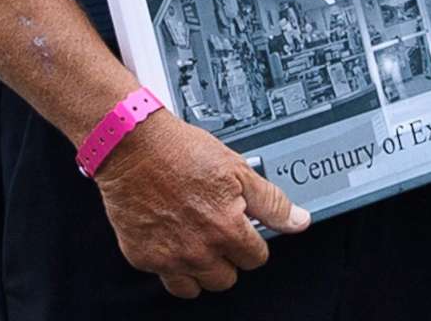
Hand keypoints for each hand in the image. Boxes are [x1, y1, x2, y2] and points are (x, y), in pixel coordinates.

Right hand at [93, 108, 306, 298]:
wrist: (131, 145)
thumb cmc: (180, 150)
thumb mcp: (237, 168)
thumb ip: (271, 201)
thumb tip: (298, 221)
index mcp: (228, 228)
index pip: (256, 258)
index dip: (251, 240)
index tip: (241, 228)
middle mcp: (200, 249)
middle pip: (228, 278)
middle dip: (227, 257)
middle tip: (215, 231)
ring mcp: (170, 257)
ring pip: (199, 286)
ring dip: (202, 268)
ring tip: (195, 240)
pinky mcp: (144, 258)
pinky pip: (166, 279)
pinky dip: (172, 266)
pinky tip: (172, 241)